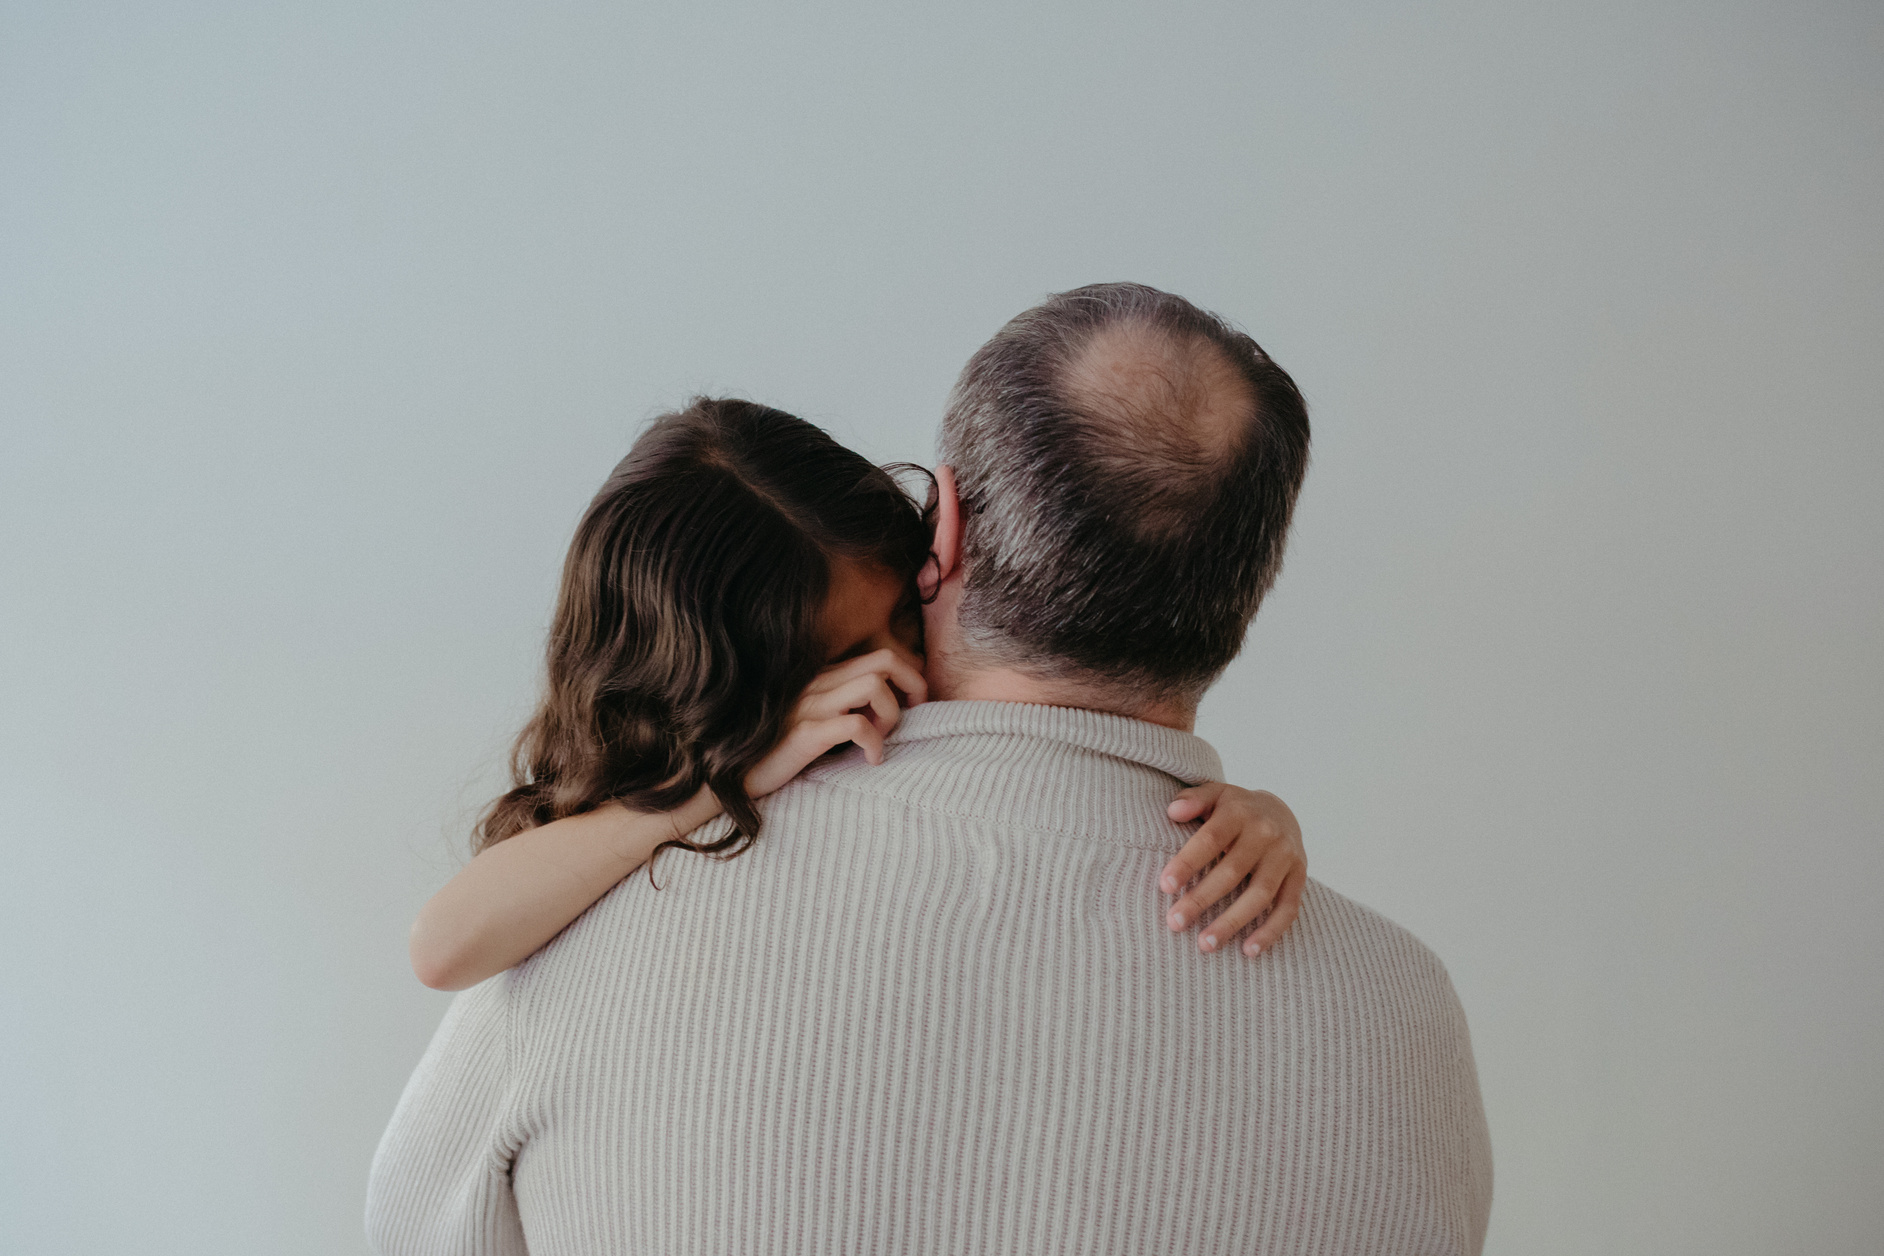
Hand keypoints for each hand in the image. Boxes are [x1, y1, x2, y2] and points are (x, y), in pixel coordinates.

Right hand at [743, 646, 927, 797]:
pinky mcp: (805, 733)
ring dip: (890, 714)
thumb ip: (840, 708)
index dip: (908, 676)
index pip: (879, 656)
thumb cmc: (775, 753)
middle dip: (913, 685)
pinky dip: (875, 742)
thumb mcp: (811, 721)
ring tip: (879, 741)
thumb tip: (882, 712)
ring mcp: (810, 706)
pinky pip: (856, 724)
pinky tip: (869, 760)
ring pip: (874, 685)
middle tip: (911, 717)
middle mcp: (818, 684)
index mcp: (822, 678)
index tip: (912, 705)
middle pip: (884, 660)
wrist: (730, 776)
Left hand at [1158, 783, 1306, 957]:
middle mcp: (1266, 833)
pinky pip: (1288, 908)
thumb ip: (1193, 800)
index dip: (1187, 863)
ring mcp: (1285, 856)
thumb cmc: (1235, 809)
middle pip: (1231, 871)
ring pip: (1259, 894)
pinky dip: (1271, 931)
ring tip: (1205, 944)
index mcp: (1239, 812)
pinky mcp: (1299, 876)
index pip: (1210, 839)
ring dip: (1232, 922)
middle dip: (1201, 899)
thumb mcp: (1214, 795)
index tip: (1165, 886)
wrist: (1280, 811)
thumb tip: (1173, 812)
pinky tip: (1248, 950)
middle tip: (1174, 923)